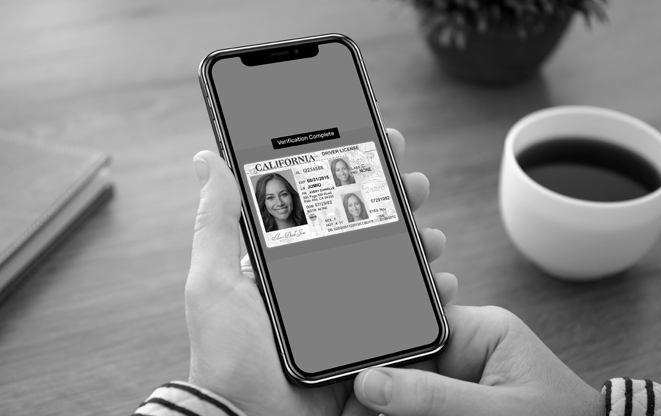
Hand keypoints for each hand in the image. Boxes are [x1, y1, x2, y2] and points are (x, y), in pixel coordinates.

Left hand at [185, 128, 457, 415]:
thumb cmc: (227, 355)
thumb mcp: (214, 282)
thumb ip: (217, 221)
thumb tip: (209, 160)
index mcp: (290, 258)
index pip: (327, 201)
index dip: (354, 170)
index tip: (375, 140)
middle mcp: (323, 276)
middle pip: (368, 226)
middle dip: (396, 198)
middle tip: (413, 182)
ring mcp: (350, 307)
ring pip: (394, 262)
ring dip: (418, 241)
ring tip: (429, 234)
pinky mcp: (371, 339)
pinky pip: (408, 309)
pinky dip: (430, 292)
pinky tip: (440, 282)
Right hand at [353, 306, 605, 415]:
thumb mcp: (498, 412)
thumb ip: (435, 397)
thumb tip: (371, 383)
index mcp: (482, 331)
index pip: (418, 324)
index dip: (381, 341)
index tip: (350, 361)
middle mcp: (465, 350)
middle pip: (404, 358)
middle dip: (377, 379)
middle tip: (350, 398)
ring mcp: (458, 380)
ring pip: (405, 386)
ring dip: (385, 400)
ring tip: (359, 410)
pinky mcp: (455, 404)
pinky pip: (418, 404)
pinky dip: (398, 411)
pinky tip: (377, 414)